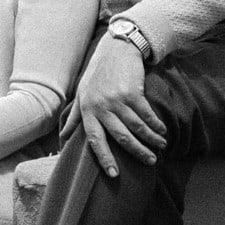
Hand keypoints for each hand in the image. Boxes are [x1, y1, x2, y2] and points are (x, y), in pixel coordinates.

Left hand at [67, 33, 166, 177]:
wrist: (117, 49)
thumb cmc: (98, 74)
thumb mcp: (82, 93)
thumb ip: (74, 117)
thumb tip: (62, 138)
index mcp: (87, 110)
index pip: (94, 140)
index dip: (104, 158)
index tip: (114, 174)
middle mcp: (101, 107)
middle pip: (121, 137)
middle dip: (137, 152)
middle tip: (150, 162)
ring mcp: (117, 100)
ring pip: (137, 127)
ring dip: (151, 139)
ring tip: (161, 145)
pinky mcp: (132, 93)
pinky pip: (147, 115)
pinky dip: (156, 124)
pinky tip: (162, 130)